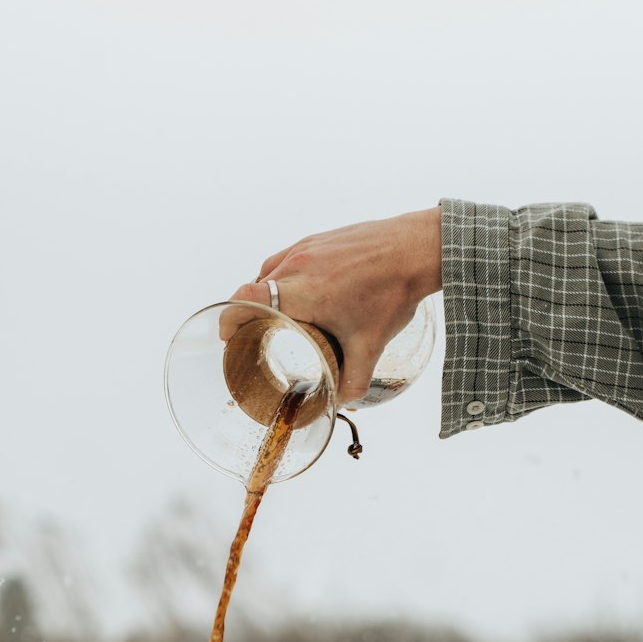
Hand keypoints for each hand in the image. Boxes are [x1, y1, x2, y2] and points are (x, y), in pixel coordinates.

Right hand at [229, 207, 440, 403]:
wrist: (416, 249)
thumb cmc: (392, 292)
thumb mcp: (371, 346)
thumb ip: (353, 380)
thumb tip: (342, 402)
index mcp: (301, 292)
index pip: (245, 299)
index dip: (228, 318)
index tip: (226, 336)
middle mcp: (297, 265)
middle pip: (253, 288)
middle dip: (246, 312)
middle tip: (251, 334)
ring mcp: (307, 247)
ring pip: (269, 271)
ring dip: (264, 293)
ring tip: (273, 315)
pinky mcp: (319, 239)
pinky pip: (287, 259)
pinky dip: (283, 277)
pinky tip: (298, 291)